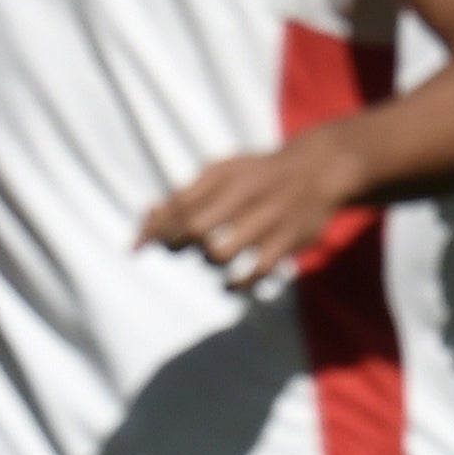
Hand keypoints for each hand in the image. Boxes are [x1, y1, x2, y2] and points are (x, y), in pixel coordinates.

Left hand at [138, 130, 364, 290]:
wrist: (318, 170)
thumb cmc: (255, 175)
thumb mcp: (221, 172)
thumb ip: (185, 194)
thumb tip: (147, 221)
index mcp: (222, 175)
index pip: (178, 204)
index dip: (153, 229)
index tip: (136, 247)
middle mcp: (244, 194)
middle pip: (195, 228)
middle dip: (177, 244)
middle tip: (177, 247)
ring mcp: (268, 219)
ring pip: (220, 252)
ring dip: (207, 260)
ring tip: (211, 255)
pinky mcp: (288, 241)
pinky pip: (255, 272)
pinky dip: (236, 284)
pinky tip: (229, 283)